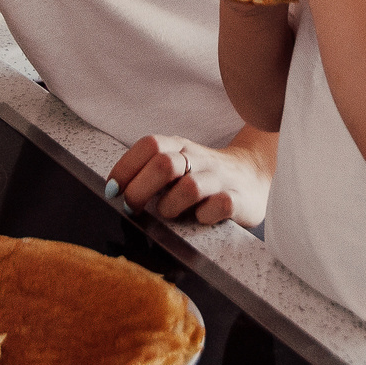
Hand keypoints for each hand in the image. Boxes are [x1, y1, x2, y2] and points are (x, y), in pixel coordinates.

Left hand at [106, 133, 271, 227]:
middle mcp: (199, 158)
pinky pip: (218, 206)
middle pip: (164, 164)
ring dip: (170, 207)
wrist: (254, 176)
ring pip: (189, 188)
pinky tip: (198, 219)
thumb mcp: (177, 165)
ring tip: (168, 214)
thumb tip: (115, 191)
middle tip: (131, 208)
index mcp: (180, 146)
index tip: (112, 190)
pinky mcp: (237, 200)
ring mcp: (219, 178)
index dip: (125, 167)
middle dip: (139, 190)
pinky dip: (203, 217)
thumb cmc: (203, 176)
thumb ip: (150, 172)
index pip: (149, 145)